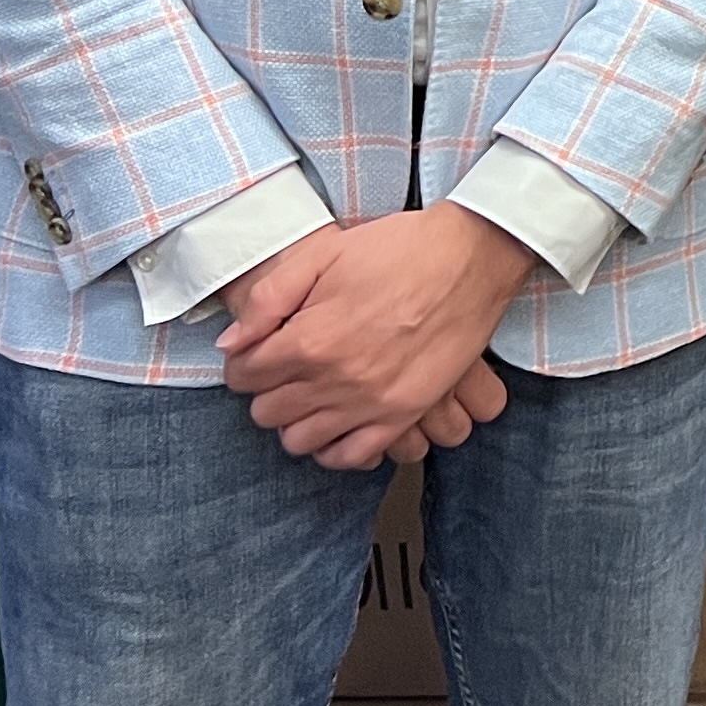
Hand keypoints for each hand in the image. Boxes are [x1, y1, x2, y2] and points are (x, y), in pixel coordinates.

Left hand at [215, 207, 536, 470]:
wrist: (472, 257)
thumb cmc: (401, 249)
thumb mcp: (323, 253)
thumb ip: (267, 298)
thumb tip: (232, 342)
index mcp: (310, 339)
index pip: (243, 375)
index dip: (245, 360)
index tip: (260, 350)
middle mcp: (336, 379)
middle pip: (267, 412)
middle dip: (267, 389)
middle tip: (285, 367)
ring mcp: (372, 402)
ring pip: (300, 441)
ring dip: (296, 419)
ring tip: (310, 394)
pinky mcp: (405, 413)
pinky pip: (352, 456)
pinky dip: (335, 448)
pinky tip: (337, 423)